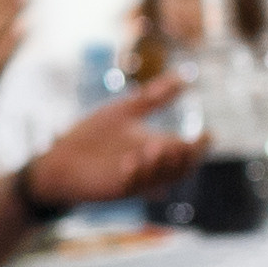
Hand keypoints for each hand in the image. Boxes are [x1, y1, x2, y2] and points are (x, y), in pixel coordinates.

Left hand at [26, 81, 189, 206]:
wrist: (60, 157)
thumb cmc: (93, 136)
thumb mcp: (126, 111)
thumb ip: (153, 97)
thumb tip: (183, 77)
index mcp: (158, 148)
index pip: (189, 151)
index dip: (201, 146)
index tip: (208, 134)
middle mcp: (151, 167)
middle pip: (180, 169)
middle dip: (185, 159)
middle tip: (185, 144)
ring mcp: (135, 180)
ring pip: (158, 179)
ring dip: (159, 165)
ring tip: (156, 146)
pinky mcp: (116, 189)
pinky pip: (130, 186)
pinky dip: (132, 175)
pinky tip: (129, 161)